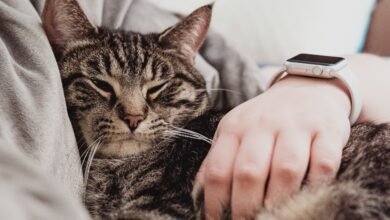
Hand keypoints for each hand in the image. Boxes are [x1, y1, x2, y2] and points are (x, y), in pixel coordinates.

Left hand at [194, 76, 351, 218]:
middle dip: (245, 207)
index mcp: (235, 127)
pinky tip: (308, 196)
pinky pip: (323, 163)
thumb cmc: (266, 118)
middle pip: (249, 172)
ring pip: (285, 169)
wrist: (307, 87)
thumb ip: (219, 158)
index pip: (218, 169)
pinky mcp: (327, 131)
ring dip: (280, 201)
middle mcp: (263, 124)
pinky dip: (316, 185)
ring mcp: (296, 126)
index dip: (215, 202)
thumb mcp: (236, 130)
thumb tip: (200, 194)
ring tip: (275, 217)